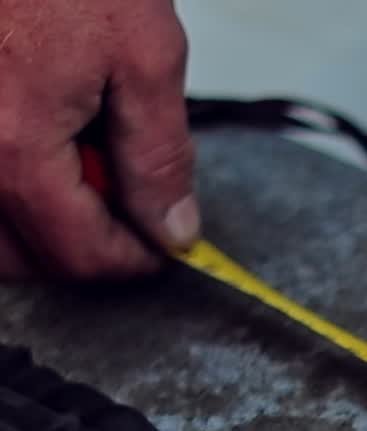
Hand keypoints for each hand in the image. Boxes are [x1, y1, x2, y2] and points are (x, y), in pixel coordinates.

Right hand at [0, 0, 197, 278]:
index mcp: (15, 147)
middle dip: (78, 248)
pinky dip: (6, 183)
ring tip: (81, 167)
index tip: (162, 246)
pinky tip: (44, 144)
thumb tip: (170, 228)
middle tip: (124, 208)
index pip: (80, 255)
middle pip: (21, 257)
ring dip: (35, 223)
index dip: (134, 261)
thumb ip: (158, 155)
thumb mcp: (143, 52)